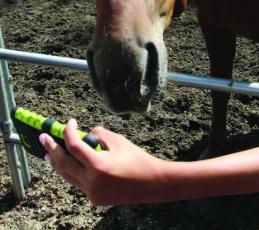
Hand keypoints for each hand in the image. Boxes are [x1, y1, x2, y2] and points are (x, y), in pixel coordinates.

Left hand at [39, 119, 165, 205]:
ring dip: (57, 163)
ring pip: (67, 176)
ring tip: (49, 152)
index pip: (75, 146)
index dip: (68, 132)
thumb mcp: (119, 141)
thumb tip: (86, 133)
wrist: (151, 183)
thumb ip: (100, 135)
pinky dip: (70, 172)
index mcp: (99, 166)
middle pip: (64, 163)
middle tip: (44, 137)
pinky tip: (67, 164)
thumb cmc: (137, 160)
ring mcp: (92, 193)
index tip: (69, 122)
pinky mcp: (94, 198)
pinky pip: (77, 183)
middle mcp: (92, 182)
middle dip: (52, 148)